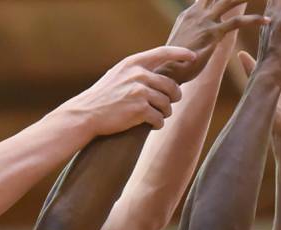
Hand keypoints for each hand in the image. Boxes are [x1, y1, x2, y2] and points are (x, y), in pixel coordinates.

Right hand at [73, 45, 196, 133]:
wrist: (87, 113)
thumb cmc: (103, 97)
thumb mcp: (118, 75)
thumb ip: (137, 72)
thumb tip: (159, 76)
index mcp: (134, 63)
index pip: (163, 53)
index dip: (180, 54)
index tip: (192, 57)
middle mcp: (139, 75)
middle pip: (170, 86)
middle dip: (174, 98)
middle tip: (170, 104)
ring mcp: (140, 92)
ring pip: (166, 104)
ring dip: (164, 113)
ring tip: (156, 116)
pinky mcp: (139, 110)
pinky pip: (159, 119)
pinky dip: (157, 124)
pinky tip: (151, 125)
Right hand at [166, 0, 269, 82]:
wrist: (164, 72)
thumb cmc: (172, 65)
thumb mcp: (181, 46)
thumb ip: (191, 38)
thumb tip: (194, 45)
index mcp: (189, 14)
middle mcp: (197, 13)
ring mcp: (205, 21)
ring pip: (230, 0)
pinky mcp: (213, 33)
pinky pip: (238, 22)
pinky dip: (254, 20)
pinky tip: (267, 20)